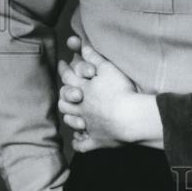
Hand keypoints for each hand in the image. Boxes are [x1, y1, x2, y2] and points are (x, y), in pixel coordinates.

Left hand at [58, 37, 162, 151]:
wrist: (130, 118)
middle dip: (64, 96)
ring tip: (70, 115)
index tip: (62, 64)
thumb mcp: (109, 69)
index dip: (64, 69)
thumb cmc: (121, 91)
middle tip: (64, 92)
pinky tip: (79, 140)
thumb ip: (94, 57)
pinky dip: (79, 142)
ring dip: (69, 117)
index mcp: (83, 89)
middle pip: (65, 102)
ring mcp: (87, 125)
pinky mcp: (96, 140)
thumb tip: (82, 46)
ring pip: (71, 121)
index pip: (68, 77)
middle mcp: (81, 108)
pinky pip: (83, 144)